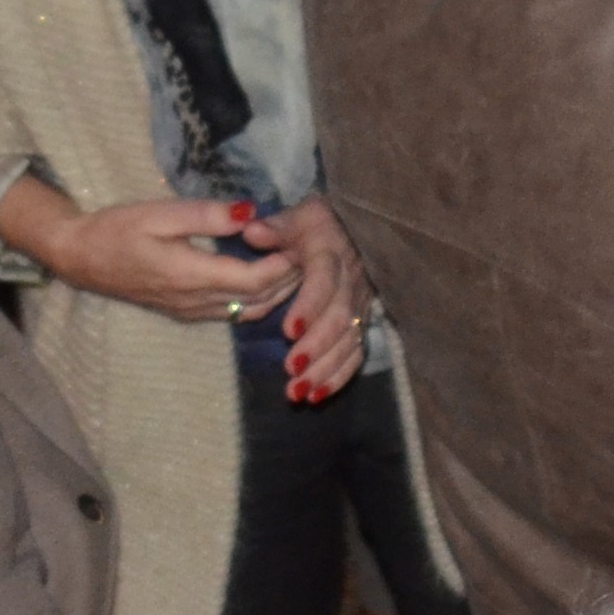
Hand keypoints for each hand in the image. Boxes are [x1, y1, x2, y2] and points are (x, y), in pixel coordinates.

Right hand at [31, 187, 301, 327]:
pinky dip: (259, 296)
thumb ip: (208, 215)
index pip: (256, 280)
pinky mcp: (187, 313)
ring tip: (296, 259)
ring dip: (279, 290)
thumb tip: (252, 211)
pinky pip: (234, 312)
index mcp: (192, 276)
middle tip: (311, 248)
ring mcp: (192, 312)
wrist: (81, 258)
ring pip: (250, 311)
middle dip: (291, 277)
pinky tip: (268, 274)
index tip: (303, 239)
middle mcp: (196, 302)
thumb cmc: (118, 229)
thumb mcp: (161, 213)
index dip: (286, 264)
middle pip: (260, 299)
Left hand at [263, 199, 373, 400]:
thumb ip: (274, 228)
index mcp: (331, 253)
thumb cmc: (317, 225)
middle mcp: (352, 281)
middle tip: (290, 370)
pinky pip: (357, 353)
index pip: (324, 281)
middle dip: (316, 347)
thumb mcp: (296, 218)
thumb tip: (251, 231)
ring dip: (325, 369)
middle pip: (340, 317)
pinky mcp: (363, 322)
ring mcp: (361, 304)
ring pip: (349, 340)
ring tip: (298, 392)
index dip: (309, 306)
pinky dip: (340, 377)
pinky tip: (317, 396)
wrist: (354, 228)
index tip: (288, 330)